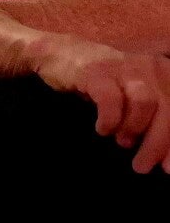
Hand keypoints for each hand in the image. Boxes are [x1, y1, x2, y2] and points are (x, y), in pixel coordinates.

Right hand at [31, 36, 169, 173]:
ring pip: (144, 103)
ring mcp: (125, 68)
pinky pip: (111, 100)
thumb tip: (166, 160)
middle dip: (157, 143)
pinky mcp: (98, 72)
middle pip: (168, 109)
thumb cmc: (104, 83)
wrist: (63, 55)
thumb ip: (154, 121)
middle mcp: (152, 67)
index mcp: (166, 74)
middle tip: (142, 165)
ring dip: (134, 129)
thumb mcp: (135, 98)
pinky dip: (109, 120)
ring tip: (123, 142)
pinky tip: (102, 129)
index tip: (167, 167)